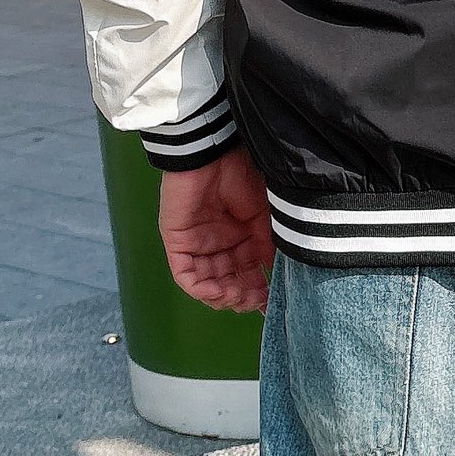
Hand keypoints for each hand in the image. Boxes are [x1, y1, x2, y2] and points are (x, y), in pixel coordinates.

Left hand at [158, 146, 275, 312]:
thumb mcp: (265, 216)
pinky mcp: (178, 243)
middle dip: (243, 296)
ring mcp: (197, 244)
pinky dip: (202, 289)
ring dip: (225, 296)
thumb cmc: (243, 175)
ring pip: (208, 284)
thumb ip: (268, 247)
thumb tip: (276, 278)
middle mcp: (219, 243)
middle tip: (256, 301)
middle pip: (229, 282)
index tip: (271, 301)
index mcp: (241, 236)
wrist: (216, 154)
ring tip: (240, 297)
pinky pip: (187, 276)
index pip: (248, 273)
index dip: (259, 290)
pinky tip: (220, 291)